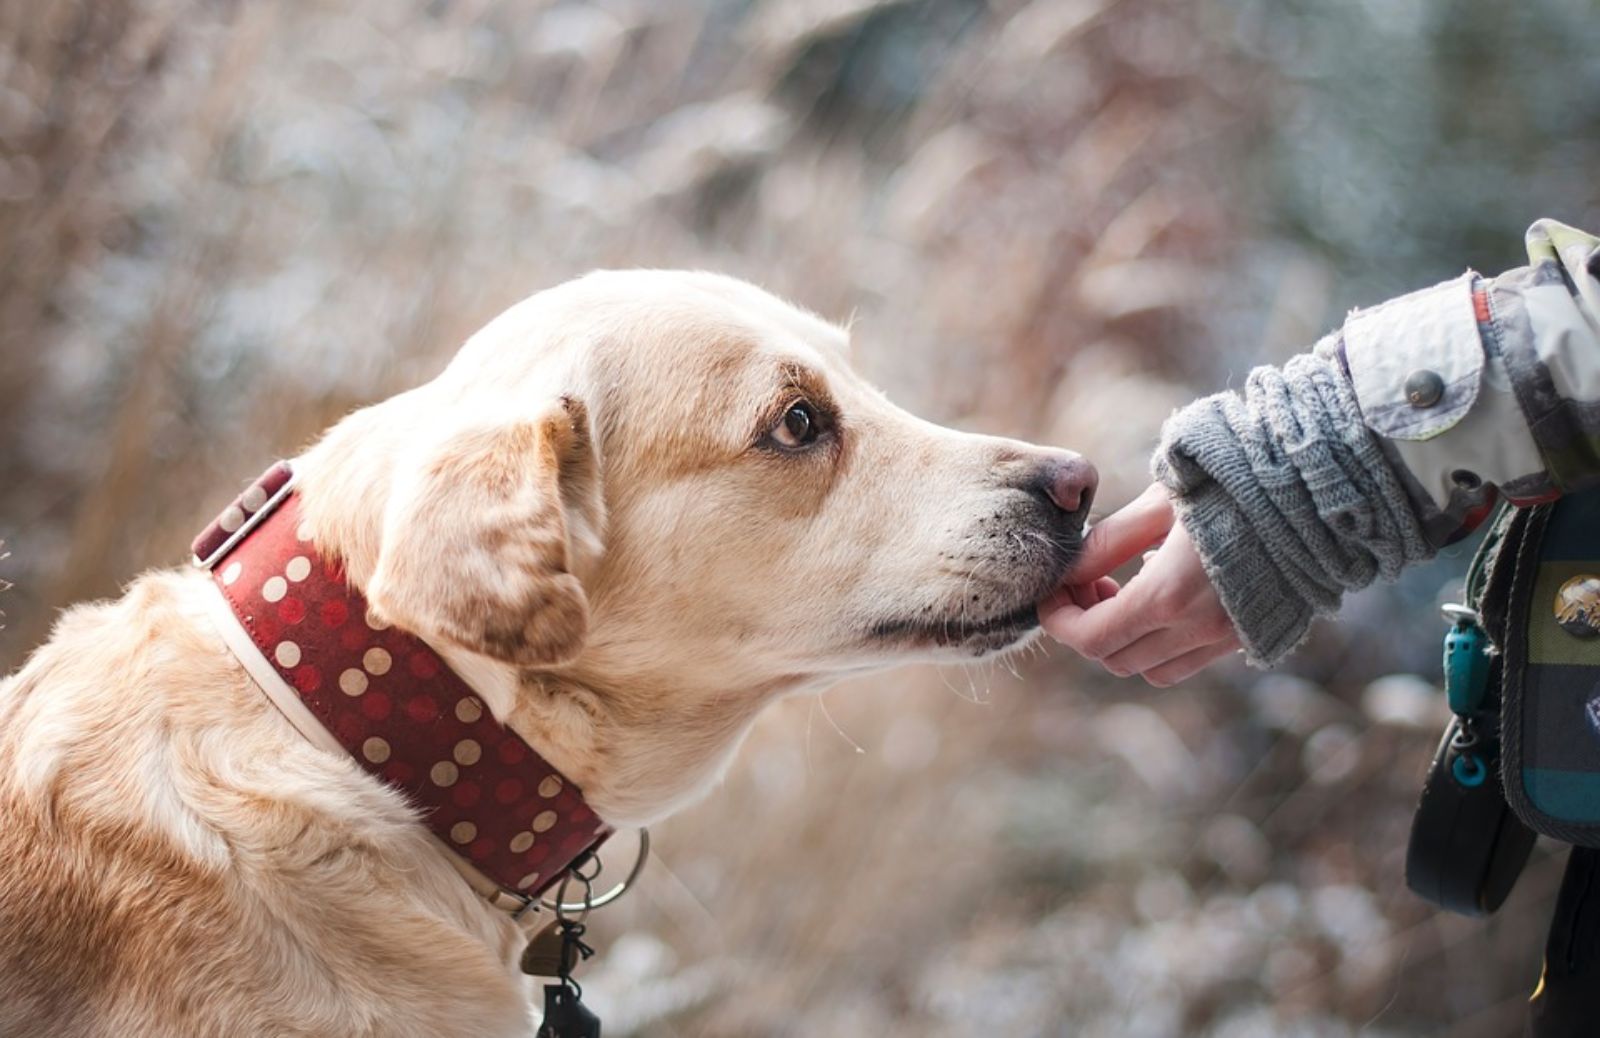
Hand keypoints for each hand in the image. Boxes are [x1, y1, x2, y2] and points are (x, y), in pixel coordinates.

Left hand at [1039, 483, 1240, 685]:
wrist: (1318, 490)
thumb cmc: (1234, 482)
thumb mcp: (1161, 502)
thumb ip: (1109, 542)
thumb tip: (1068, 570)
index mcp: (1169, 595)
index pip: (1091, 638)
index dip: (1059, 620)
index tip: (1051, 593)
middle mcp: (1199, 629)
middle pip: (1115, 659)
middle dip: (1087, 627)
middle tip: (1087, 583)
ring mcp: (1228, 638)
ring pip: (1152, 669)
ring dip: (1125, 640)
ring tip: (1122, 590)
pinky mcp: (1250, 636)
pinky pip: (1189, 660)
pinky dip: (1162, 643)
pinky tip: (1164, 594)